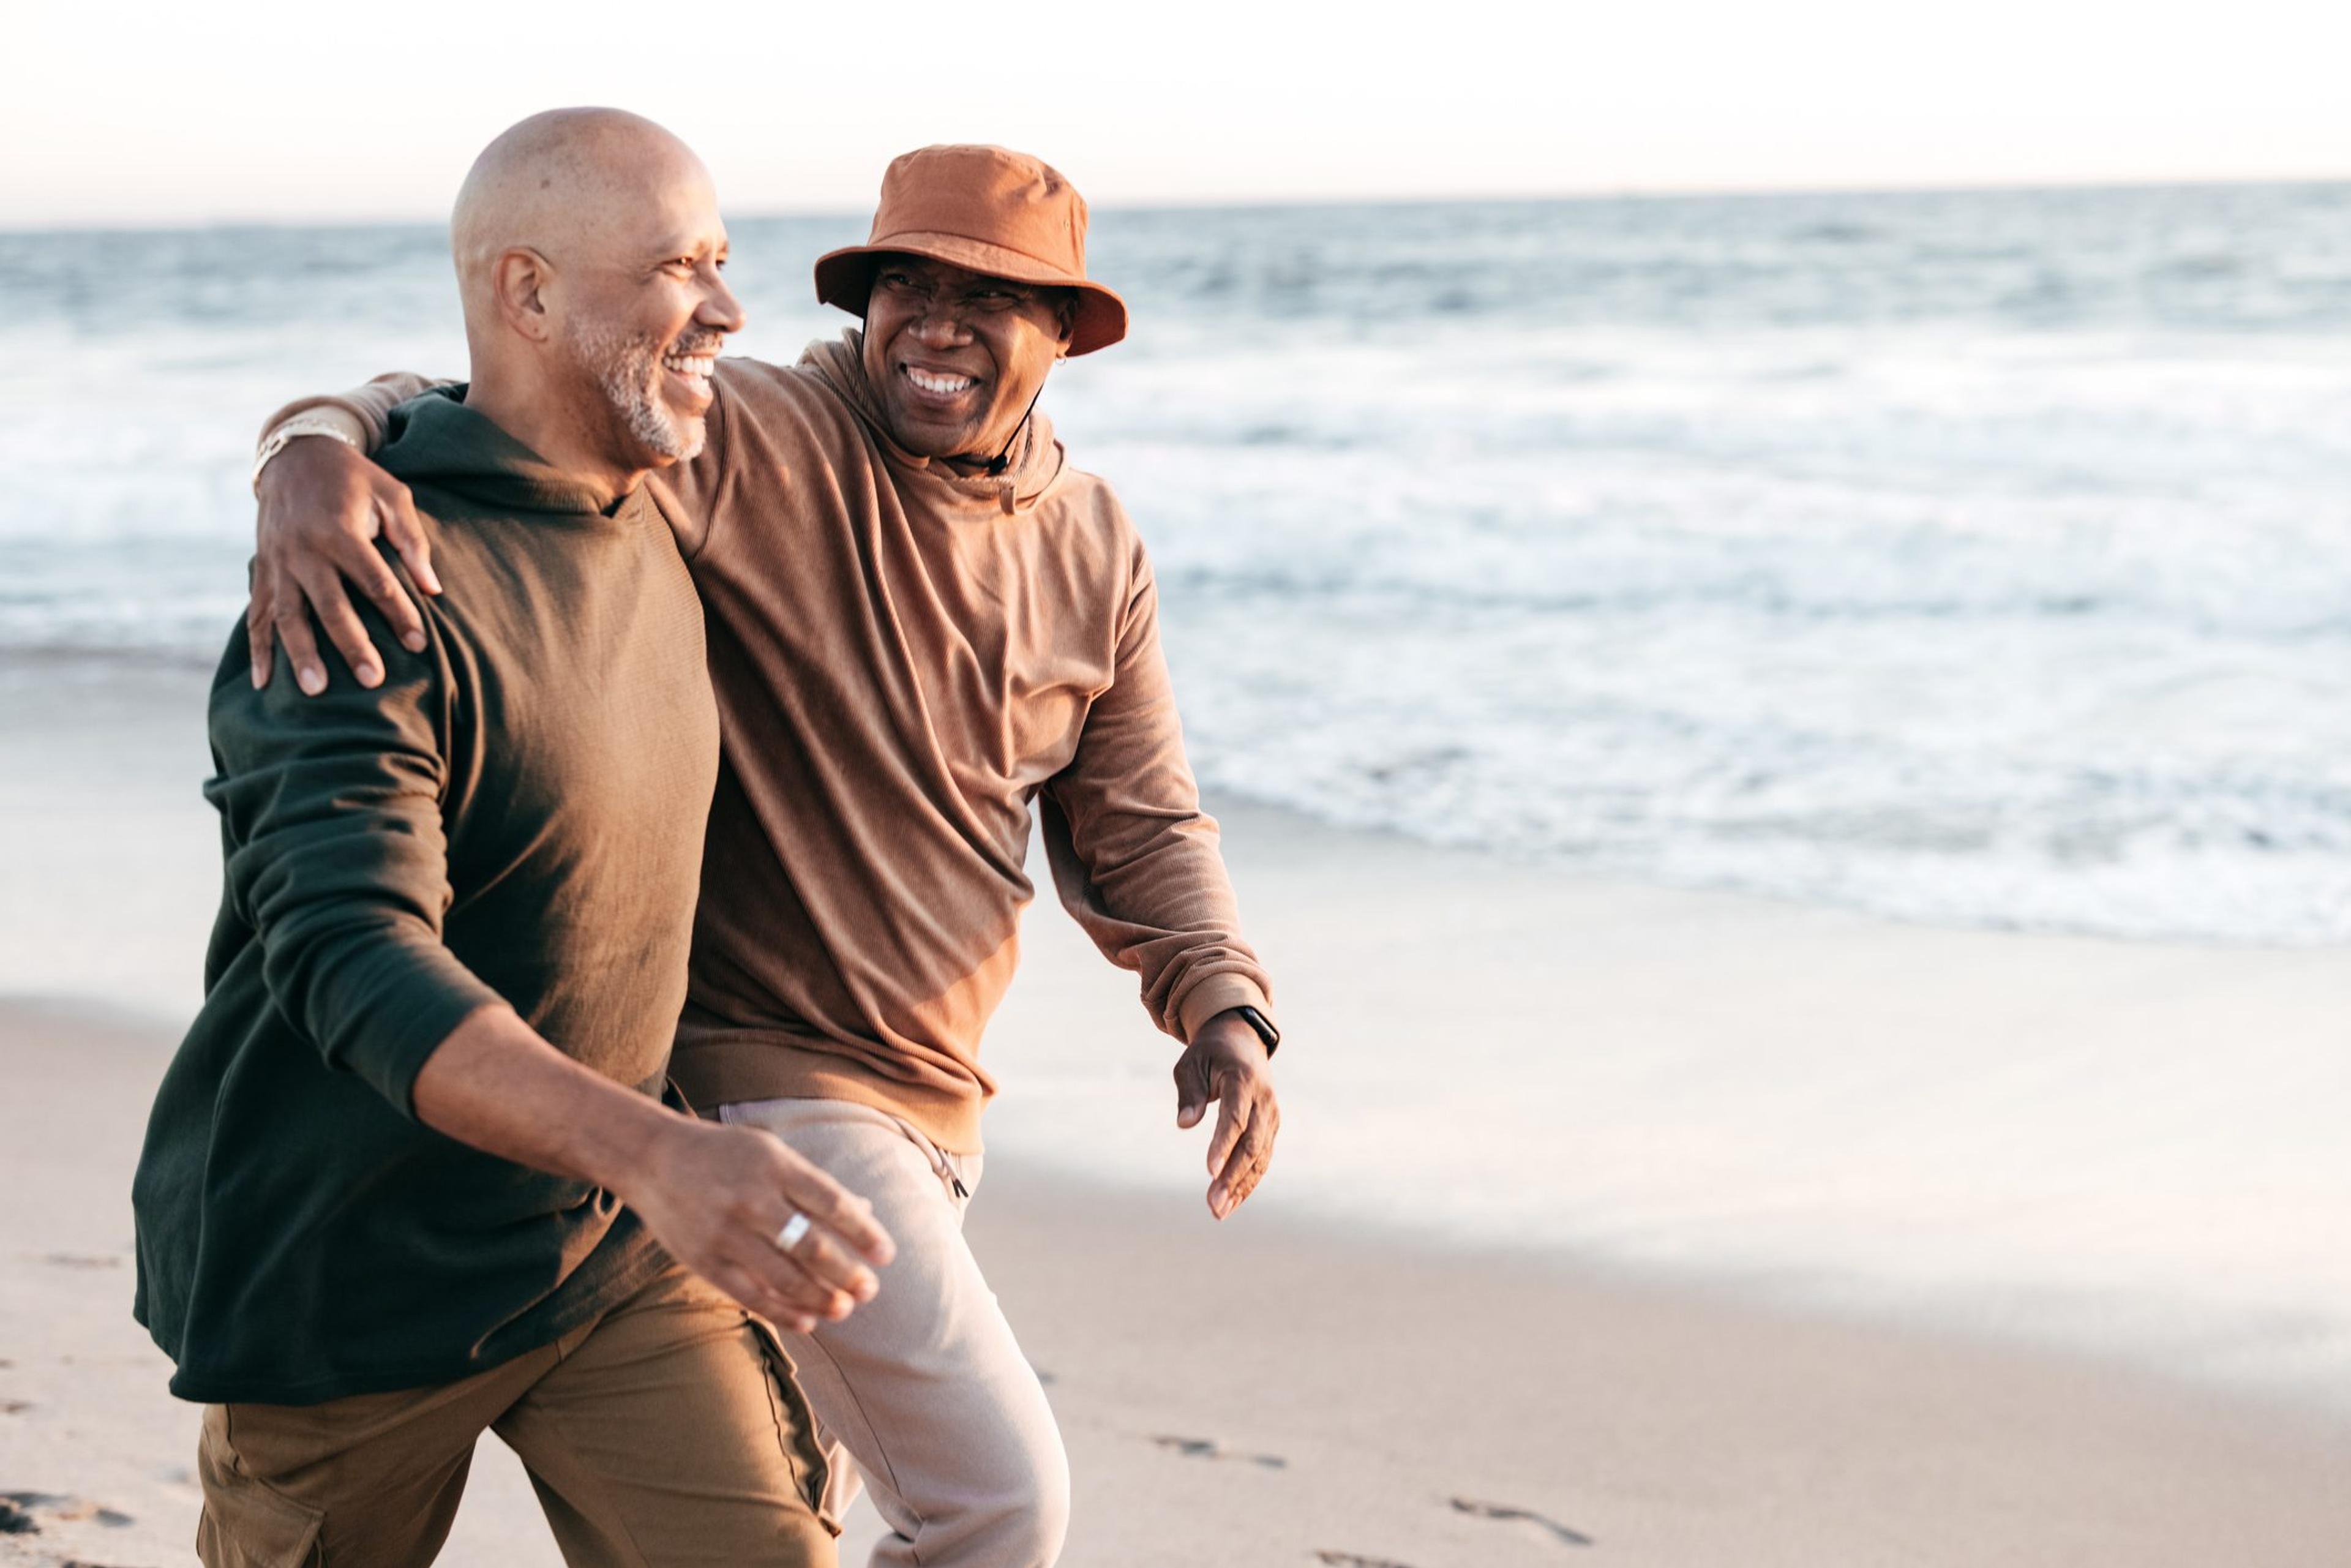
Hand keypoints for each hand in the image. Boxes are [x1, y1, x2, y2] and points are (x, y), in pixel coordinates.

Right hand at [249, 434, 441, 694]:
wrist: (295, 454)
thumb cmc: (355, 479)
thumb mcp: (392, 495)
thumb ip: (412, 542)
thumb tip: (433, 589)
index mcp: (339, 530)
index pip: (375, 580)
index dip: (398, 613)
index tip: (419, 644)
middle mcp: (304, 549)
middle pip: (329, 604)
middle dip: (351, 644)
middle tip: (373, 681)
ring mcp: (278, 562)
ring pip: (288, 615)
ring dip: (300, 654)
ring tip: (316, 691)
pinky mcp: (263, 569)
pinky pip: (257, 614)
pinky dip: (257, 649)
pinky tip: (261, 682)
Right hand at [614, 1116, 896, 1334]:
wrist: (652, 1157)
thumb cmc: (725, 1155)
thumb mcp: (771, 1153)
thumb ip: (813, 1185)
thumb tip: (865, 1213)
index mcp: (774, 1165)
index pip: (832, 1203)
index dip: (863, 1233)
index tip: (886, 1256)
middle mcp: (751, 1198)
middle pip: (811, 1245)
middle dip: (846, 1274)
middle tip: (869, 1291)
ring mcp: (724, 1231)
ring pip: (783, 1277)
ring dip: (820, 1298)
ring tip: (843, 1309)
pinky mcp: (702, 1259)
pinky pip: (749, 1294)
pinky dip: (781, 1311)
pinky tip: (807, 1321)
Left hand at [1174, 1011, 1279, 1219]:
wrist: (1243, 1041)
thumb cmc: (1210, 1054)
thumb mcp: (1191, 1063)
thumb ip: (1189, 1093)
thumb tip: (1185, 1123)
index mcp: (1243, 1080)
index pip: (1235, 1117)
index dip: (1223, 1145)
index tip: (1209, 1171)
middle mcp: (1264, 1101)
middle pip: (1251, 1144)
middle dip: (1232, 1176)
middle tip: (1212, 1204)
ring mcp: (1271, 1116)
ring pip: (1259, 1157)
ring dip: (1240, 1186)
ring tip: (1218, 1211)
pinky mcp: (1271, 1128)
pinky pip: (1262, 1159)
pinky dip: (1247, 1182)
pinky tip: (1230, 1202)